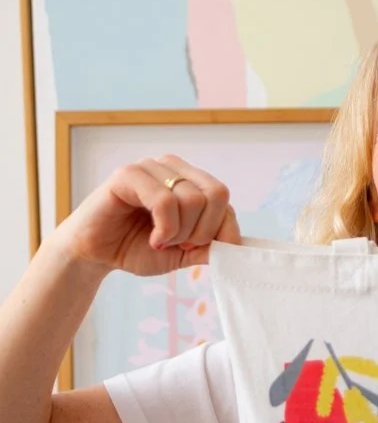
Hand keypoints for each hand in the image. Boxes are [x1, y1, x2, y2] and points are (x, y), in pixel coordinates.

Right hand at [51, 156, 241, 276]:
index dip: (221, 231)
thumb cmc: (136, 248)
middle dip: (202, 231)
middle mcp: (173, 168)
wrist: (96, 254)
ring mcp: (151, 168)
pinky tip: (153, 238)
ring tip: (161, 240)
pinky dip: (165, 228)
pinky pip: (165, 200)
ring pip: (192, 199)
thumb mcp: (182, 254)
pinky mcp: (128, 175)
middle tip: (178, 244)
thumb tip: (237, 247)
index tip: (196, 248)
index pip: (224, 199)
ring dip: (180, 232)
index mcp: (189, 181)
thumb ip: (209, 248)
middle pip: (216, 195)